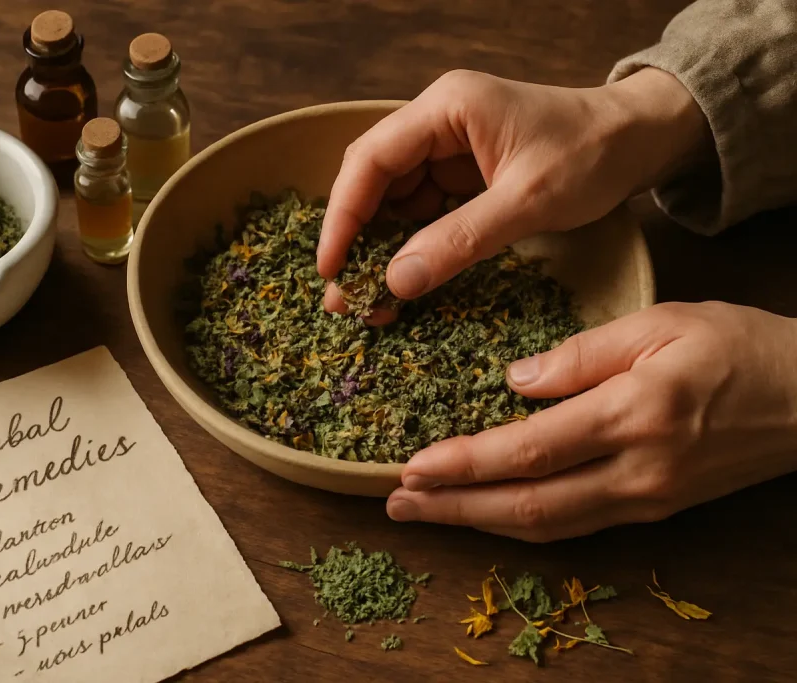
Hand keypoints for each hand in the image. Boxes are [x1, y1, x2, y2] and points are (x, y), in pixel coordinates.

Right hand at [318, 68, 708, 320]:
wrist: (641, 140)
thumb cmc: (592, 154)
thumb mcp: (528, 201)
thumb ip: (460, 240)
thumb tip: (396, 283)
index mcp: (447, 107)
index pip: (372, 159)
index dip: (343, 215)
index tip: (331, 268)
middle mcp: (437, 122)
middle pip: (373, 180)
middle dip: (356, 239)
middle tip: (342, 297)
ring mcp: (447, 148)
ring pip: (393, 201)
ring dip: (380, 250)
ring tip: (367, 301)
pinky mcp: (461, 175)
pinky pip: (421, 212)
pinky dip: (410, 248)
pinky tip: (401, 283)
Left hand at [385, 302, 796, 541]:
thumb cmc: (738, 347)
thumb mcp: (660, 323)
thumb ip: (581, 353)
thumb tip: (513, 380)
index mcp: (635, 416)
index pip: (530, 451)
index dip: (465, 464)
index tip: (413, 465)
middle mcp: (637, 472)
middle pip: (529, 506)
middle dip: (455, 508)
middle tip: (397, 503)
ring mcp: (647, 500)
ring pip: (548, 525)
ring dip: (479, 522)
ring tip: (426, 513)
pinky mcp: (653, 509)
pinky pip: (575, 524)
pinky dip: (523, 523)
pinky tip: (487, 513)